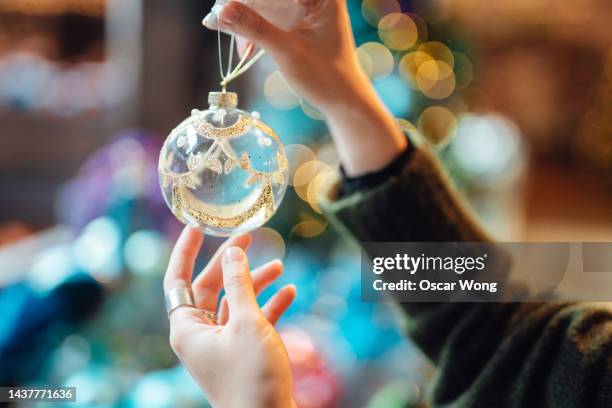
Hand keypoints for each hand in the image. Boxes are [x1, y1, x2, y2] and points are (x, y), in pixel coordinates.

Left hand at [164, 226, 296, 407]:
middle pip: (210, 287)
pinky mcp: (242, 353)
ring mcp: (222, 344)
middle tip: (247, 238)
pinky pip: (251, 321)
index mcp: (187, 328)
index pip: (178, 279)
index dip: (185, 250)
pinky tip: (289, 293)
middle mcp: (200, 334)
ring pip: (234, 303)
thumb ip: (239, 283)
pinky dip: (268, 306)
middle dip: (230, 263)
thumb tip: (232, 253)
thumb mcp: (246, 322)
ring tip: (279, 267)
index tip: (196, 226)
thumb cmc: (252, 375)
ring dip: (255, 284)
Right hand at [205, 0, 407, 175]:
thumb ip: (255, 29)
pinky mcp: (297, 20)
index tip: (224, 5)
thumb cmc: (325, 75)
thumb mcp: (287, 51)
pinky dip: (254, 27)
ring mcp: (305, 7)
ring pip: (266, 3)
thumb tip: (221, 11)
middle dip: (243, 4)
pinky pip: (269, 15)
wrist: (343, 100)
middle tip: (218, 18)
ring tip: (222, 30)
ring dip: (244, 16)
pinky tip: (242, 46)